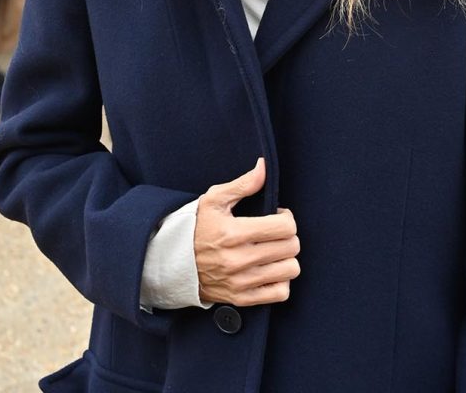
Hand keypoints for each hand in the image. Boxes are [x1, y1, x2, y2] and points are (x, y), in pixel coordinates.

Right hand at [194, 158, 299, 306]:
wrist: (174, 262)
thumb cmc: (197, 227)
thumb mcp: (215, 199)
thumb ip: (243, 184)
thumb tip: (264, 167)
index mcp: (234, 233)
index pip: (284, 227)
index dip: (286, 218)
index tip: (277, 216)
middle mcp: (239, 260)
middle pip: (291, 247)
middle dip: (288, 236)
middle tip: (275, 233)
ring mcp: (241, 282)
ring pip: (290, 270)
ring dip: (287, 258)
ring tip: (274, 251)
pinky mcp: (241, 298)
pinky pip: (280, 294)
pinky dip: (281, 281)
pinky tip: (271, 270)